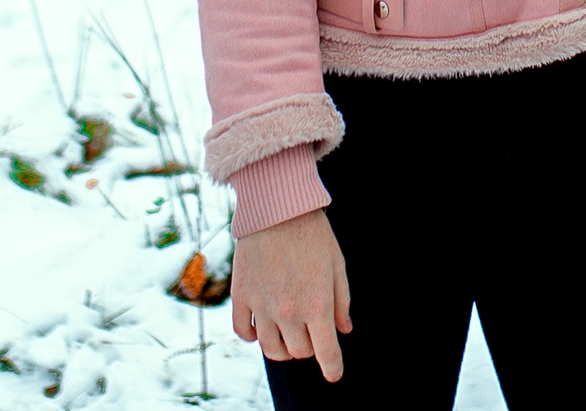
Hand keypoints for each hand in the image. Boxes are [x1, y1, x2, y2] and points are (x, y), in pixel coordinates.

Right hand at [230, 208, 353, 380]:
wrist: (277, 210)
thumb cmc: (314, 236)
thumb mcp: (338, 266)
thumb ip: (342, 301)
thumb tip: (343, 329)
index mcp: (317, 305)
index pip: (325, 352)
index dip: (332, 367)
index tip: (334, 374)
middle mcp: (288, 312)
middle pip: (298, 352)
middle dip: (309, 348)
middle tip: (311, 334)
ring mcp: (262, 306)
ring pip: (270, 349)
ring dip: (282, 348)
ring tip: (288, 335)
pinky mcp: (242, 297)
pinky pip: (243, 332)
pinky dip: (253, 336)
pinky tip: (262, 328)